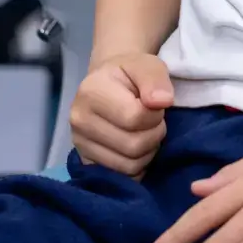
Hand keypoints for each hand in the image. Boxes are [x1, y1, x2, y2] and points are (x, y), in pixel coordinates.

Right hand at [70, 52, 173, 176]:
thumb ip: (155, 79)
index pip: (134, 117)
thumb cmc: (129, 73)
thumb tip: (163, 101)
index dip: (155, 114)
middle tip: (154, 122)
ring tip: (144, 132)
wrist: (107, 83)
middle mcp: (79, 121)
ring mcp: (80, 145)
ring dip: (148, 152)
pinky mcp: (86, 163)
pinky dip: (136, 167)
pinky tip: (136, 149)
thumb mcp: (146, 65)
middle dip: (154, 135)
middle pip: (133, 146)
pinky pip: (121, 177)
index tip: (156, 105)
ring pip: (129, 166)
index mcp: (91, 92)